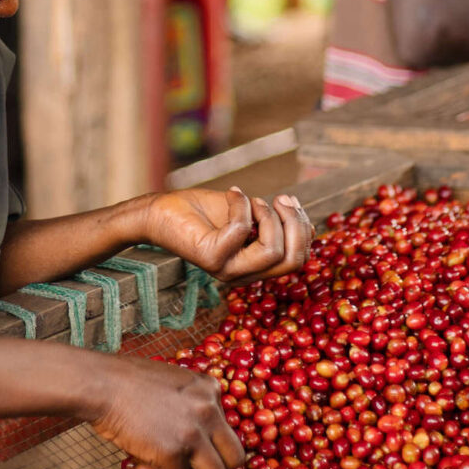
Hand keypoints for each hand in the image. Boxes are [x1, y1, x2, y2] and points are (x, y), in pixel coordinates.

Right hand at [85, 353, 243, 468]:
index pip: (228, 431)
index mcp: (210, 389)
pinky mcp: (173, 450)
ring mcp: (194, 430)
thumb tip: (197, 445)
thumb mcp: (172, 384)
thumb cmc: (127, 384)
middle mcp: (209, 408)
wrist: (100, 384)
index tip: (189, 456)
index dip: (209, 449)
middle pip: (235, 457)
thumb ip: (191, 406)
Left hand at [143, 185, 311, 283]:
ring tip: (252, 200)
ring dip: (269, 216)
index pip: (297, 260)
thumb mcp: (249, 216)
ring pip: (272, 251)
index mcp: (255, 267)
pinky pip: (240, 230)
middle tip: (281, 199)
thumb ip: (275, 223)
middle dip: (296, 224)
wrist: (161, 212)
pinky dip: (241, 203)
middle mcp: (243, 275)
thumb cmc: (204, 212)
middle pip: (293, 261)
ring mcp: (227, 270)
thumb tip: (307, 224)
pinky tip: (231, 193)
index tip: (290, 202)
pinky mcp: (211, 257)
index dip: (303, 229)